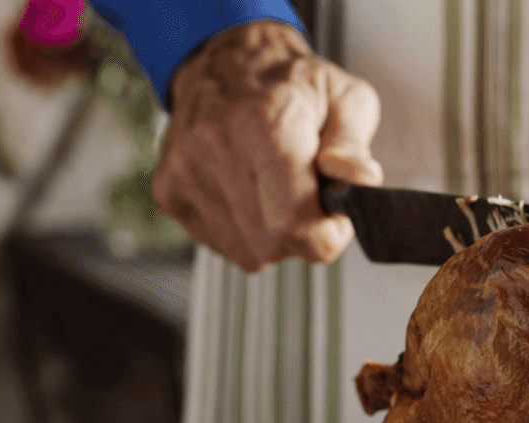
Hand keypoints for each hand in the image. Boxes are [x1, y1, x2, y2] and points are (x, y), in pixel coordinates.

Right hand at [154, 21, 382, 272]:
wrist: (225, 63)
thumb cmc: (291, 83)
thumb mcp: (345, 97)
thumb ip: (355, 145)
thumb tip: (358, 180)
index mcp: (265, 124)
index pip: (296, 225)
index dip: (328, 236)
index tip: (337, 218)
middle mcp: (217, 148)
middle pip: (274, 244)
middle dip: (305, 234)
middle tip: (313, 199)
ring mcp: (187, 173)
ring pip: (250, 253)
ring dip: (276, 237)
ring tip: (281, 192)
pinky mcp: (169, 192)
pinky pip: (225, 245)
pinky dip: (248, 232)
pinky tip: (254, 195)